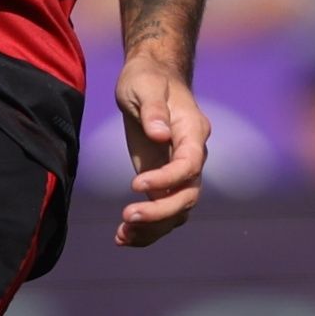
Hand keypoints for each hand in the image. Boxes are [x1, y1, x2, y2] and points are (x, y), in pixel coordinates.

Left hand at [112, 47, 209, 245]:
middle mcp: (191, 156)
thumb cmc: (147, 79)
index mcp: (192, 133)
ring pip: (178, 210)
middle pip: (188, 195)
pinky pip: (162, 209)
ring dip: (153, 227)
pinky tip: (122, 237)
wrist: (150, 78)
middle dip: (160, 211)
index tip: (135, 184)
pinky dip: (147, 227)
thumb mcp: (144, 86)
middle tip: (127, 217)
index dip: (167, 179)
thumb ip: (153, 109)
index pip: (190, 165)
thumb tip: (161, 134)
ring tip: (122, 236)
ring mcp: (178, 171)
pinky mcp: (162, 180)